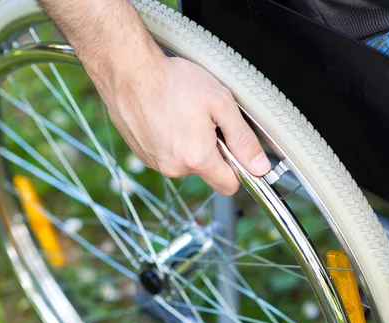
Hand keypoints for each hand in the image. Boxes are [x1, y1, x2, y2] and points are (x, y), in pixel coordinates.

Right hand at [98, 54, 270, 195]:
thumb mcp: (221, 103)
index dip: (238, 169)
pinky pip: (168, 156)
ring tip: (183, 114)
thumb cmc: (172, 82)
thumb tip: (260, 167)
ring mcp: (155, 163)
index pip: (229, 186)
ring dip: (191, 145)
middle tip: (206, 119)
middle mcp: (174, 168)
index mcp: (196, 158)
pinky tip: (167, 117)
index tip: (235, 148)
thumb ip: (243, 139)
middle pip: (208, 172)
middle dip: (213, 151)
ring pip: (187, 163)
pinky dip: (172, 141)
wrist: (128, 71)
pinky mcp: (142, 155)